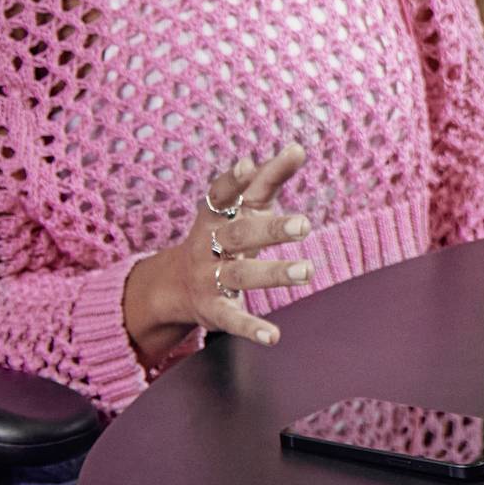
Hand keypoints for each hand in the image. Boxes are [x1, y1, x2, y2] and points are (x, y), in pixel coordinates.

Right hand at [124, 146, 315, 368]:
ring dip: (273, 274)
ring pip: (241, 275)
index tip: (249, 166)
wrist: (176, 284)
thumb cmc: (225, 234)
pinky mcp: (213, 310)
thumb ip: (269, 179)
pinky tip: (273, 336)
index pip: (223, 194)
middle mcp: (210, 244)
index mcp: (216, 215)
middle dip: (271, 229)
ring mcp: (210, 277)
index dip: (234, 180)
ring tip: (307, 271)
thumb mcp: (243, 206)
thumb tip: (297, 148)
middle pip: (240, 235)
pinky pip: (232, 319)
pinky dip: (251, 328)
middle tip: (305, 225)